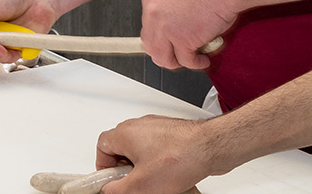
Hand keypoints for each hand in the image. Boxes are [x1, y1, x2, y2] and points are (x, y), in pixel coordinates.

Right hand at [96, 115, 215, 193]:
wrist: (209, 147)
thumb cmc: (179, 157)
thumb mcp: (141, 185)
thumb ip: (117, 190)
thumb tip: (109, 190)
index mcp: (124, 133)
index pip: (101, 146)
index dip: (104, 166)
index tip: (112, 181)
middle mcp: (139, 125)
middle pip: (121, 147)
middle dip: (124, 168)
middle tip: (132, 183)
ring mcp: (156, 127)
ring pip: (140, 148)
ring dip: (142, 165)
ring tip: (154, 180)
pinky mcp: (172, 132)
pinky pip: (157, 147)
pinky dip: (158, 161)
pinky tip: (168, 175)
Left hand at [140, 0, 235, 70]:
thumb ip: (169, 10)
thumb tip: (172, 28)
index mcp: (151, 1)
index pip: (147, 31)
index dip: (159, 42)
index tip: (167, 46)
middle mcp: (154, 15)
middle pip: (152, 48)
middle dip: (166, 55)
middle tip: (178, 56)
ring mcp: (167, 29)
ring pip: (165, 59)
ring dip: (178, 62)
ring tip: (191, 59)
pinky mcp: (183, 41)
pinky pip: (186, 61)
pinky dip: (196, 63)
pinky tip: (203, 60)